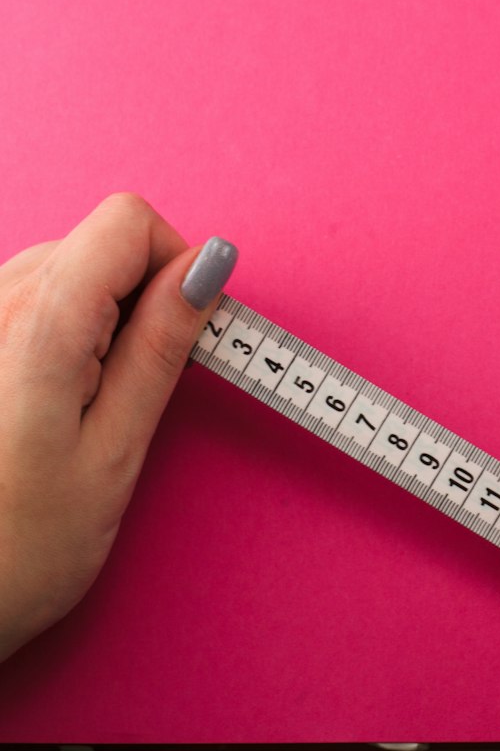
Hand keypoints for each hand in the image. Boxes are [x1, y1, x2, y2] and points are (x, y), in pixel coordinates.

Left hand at [0, 193, 237, 660]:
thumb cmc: (14, 550)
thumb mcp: (113, 453)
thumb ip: (161, 346)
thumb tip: (209, 266)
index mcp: (39, 322)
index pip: (130, 221)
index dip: (175, 263)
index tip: (186, 330)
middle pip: (99, 240)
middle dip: (141, 293)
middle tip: (139, 383)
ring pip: (66, 266)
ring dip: (99, 314)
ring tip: (90, 400)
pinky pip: (29, 296)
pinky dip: (62, 329)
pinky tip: (52, 398)